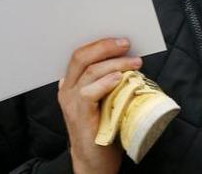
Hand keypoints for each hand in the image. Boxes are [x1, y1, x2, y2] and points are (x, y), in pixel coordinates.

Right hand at [58, 37, 140, 173]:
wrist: (95, 161)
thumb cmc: (103, 127)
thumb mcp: (104, 97)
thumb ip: (106, 79)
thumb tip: (127, 57)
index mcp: (71, 83)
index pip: (80, 54)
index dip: (100, 43)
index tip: (120, 39)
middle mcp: (66, 89)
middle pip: (81, 57)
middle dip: (105, 46)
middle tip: (126, 44)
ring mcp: (71, 102)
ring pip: (90, 72)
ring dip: (115, 63)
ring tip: (135, 63)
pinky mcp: (79, 115)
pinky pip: (89, 92)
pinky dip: (106, 82)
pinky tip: (120, 79)